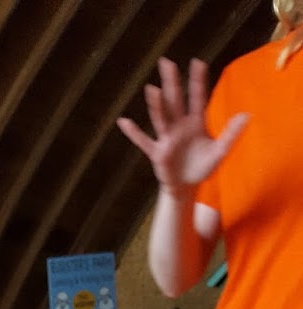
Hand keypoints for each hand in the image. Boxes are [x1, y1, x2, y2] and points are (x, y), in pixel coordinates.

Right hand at [116, 57, 247, 195]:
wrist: (186, 186)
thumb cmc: (202, 166)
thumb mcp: (220, 151)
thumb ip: (231, 134)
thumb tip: (246, 115)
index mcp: (195, 122)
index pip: (197, 97)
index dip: (197, 81)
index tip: (197, 61)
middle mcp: (179, 125)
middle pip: (174, 100)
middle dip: (171, 82)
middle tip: (166, 62)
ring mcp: (166, 137)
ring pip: (161, 117)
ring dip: (156, 104)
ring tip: (151, 89)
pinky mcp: (157, 152)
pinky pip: (144, 141)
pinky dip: (133, 133)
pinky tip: (123, 121)